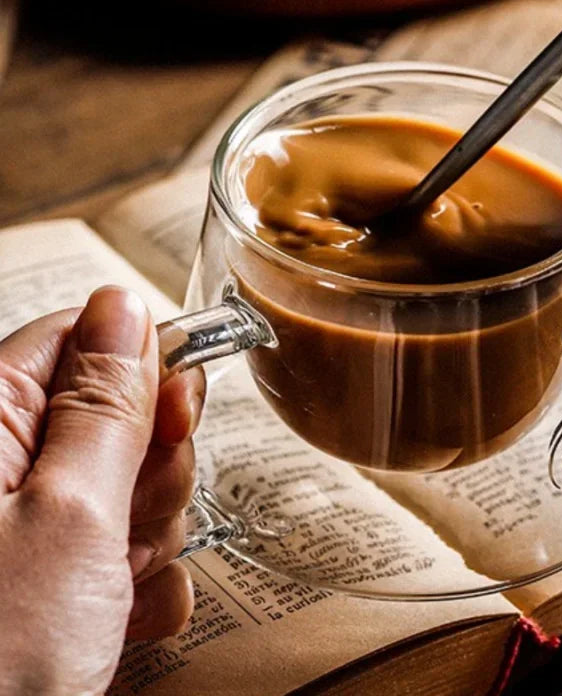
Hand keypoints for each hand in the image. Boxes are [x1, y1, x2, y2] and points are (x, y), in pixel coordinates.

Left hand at [0, 287, 203, 694]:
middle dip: (152, 467)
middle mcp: (1, 464)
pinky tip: (126, 619)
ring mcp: (29, 523)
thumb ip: (106, 404)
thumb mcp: (71, 515)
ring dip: (150, 532)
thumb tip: (126, 305)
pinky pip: (124, 544)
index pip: (83, 337)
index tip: (179, 412)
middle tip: (131, 520)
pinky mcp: (53, 573)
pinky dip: (142, 582)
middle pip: (118, 413)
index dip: (145, 365)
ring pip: (131, 481)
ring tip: (116, 586)